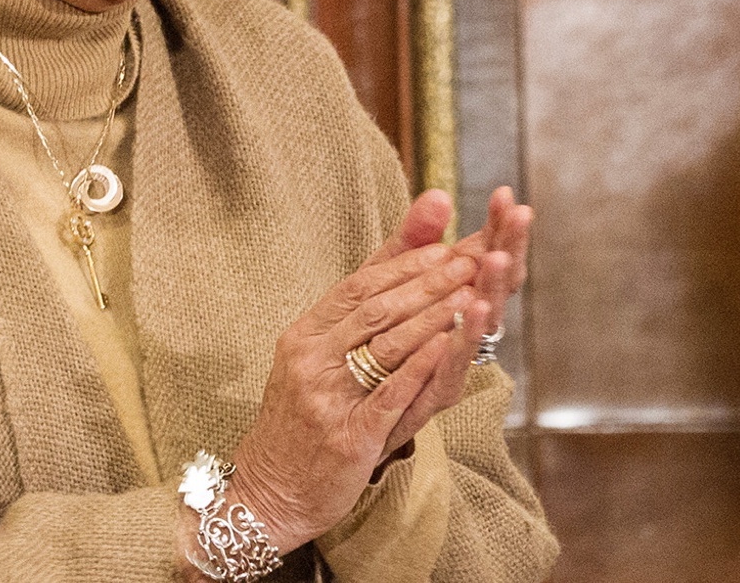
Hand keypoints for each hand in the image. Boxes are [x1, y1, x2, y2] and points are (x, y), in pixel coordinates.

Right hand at [222, 190, 480, 550]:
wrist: (269, 493)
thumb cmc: (301, 420)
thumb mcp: (316, 359)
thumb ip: (354, 315)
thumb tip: (393, 269)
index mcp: (304, 336)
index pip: (359, 285)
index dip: (406, 263)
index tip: (446, 246)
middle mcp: (311, 361)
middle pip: (376, 310)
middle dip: (427, 282)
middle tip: (468, 261)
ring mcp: (327, 399)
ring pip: (385, 346)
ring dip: (432, 316)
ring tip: (470, 294)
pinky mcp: (348, 438)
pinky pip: (389, 395)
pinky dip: (419, 367)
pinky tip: (446, 346)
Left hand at [381, 186, 531, 454]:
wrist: (333, 432)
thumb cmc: (369, 351)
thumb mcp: (386, 286)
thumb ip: (413, 242)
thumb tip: (438, 195)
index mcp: (458, 298)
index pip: (487, 255)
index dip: (497, 226)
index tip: (503, 194)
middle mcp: (464, 333)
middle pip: (497, 284)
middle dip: (508, 246)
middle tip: (518, 214)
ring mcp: (452, 366)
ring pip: (481, 324)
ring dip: (491, 287)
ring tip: (496, 257)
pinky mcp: (433, 401)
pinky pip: (453, 368)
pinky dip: (463, 338)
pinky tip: (471, 308)